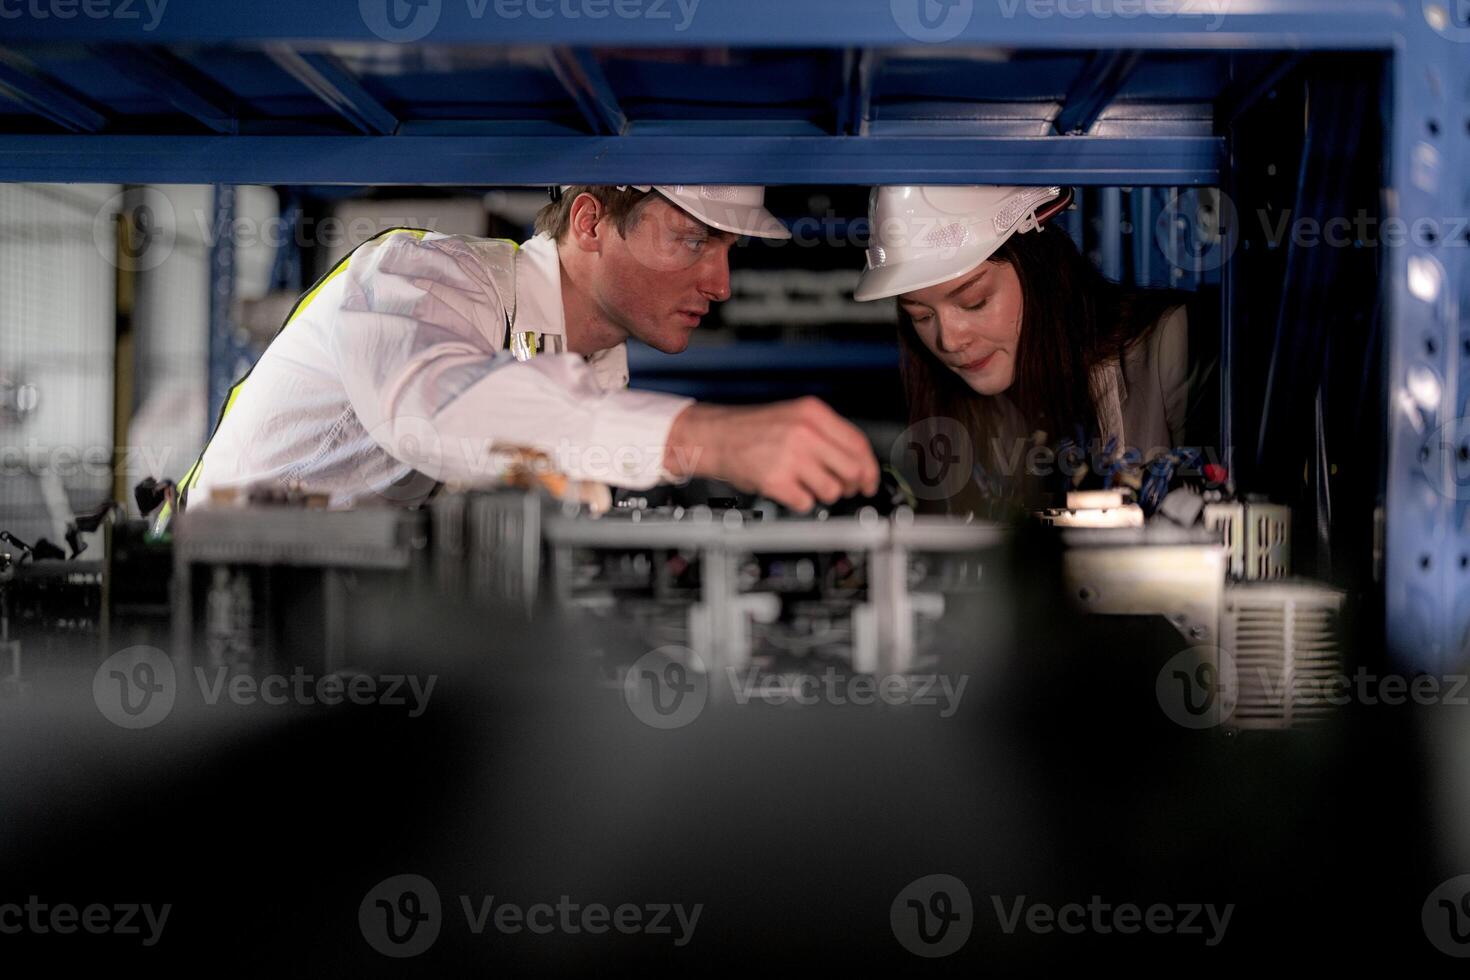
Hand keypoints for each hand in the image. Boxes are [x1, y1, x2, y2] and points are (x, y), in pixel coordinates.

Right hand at [663, 397, 880, 511]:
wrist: (715, 436)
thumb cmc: (753, 430)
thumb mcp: (795, 417)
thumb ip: (826, 434)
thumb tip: (858, 462)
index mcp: (813, 413)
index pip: (858, 444)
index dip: (869, 468)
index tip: (870, 480)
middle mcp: (805, 432)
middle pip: (852, 470)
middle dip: (851, 485)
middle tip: (844, 489)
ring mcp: (791, 457)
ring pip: (832, 490)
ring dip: (824, 494)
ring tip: (808, 485)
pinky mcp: (776, 480)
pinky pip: (806, 502)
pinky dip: (800, 501)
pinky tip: (790, 489)